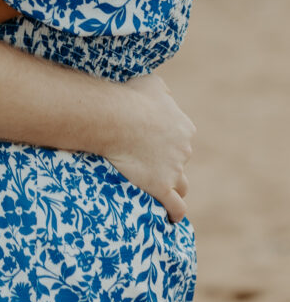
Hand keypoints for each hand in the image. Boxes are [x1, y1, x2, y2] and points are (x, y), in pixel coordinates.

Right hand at [103, 73, 195, 222]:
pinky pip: (176, 207)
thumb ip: (163, 92)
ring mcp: (174, 170)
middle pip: (180, 162)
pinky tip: (167, 218)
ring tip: (160, 192)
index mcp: (184, 127)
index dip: (167, 142)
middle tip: (145, 163)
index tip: (151, 143)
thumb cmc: (130, 97)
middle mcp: (184, 150)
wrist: (117, 117)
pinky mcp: (162, 187)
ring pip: (182, 186)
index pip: (182, 139)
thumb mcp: (152, 83)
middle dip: (168, 164)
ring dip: (173, 188)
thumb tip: (164, 97)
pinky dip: (174, 213)